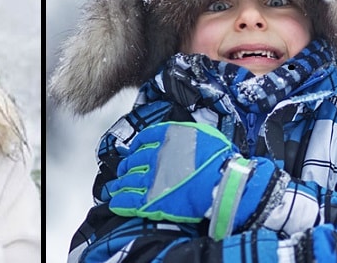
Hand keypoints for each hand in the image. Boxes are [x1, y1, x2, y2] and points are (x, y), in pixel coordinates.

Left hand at [107, 121, 280, 239]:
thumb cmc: (219, 159)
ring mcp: (151, 179)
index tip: (134, 151)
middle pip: (132, 161)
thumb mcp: (202, 134)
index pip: (144, 139)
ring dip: (119, 185)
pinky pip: (129, 201)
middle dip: (126, 167)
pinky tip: (115, 203)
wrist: (223, 183)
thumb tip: (179, 135)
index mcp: (166, 138)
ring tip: (114, 189)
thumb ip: (185, 133)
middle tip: (123, 172)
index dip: (137, 147)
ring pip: (127, 181)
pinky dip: (120, 202)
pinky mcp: (151, 201)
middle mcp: (154, 156)